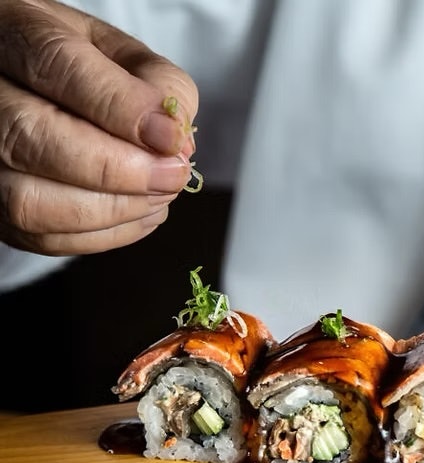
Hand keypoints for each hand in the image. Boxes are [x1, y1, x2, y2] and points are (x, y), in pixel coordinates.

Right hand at [0, 0, 197, 254]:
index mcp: (15, 33)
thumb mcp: (122, 53)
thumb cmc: (79, 66)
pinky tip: (140, 212)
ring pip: (28, 199)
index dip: (122, 109)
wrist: (28, 86)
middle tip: (173, 175)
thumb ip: (156, 84)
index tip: (171, 139)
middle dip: (118, 169)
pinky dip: (103, 234)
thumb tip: (176, 139)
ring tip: (160, 196)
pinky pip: (39, 236)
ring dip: (112, 209)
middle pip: (30, 137)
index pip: (57, 67)